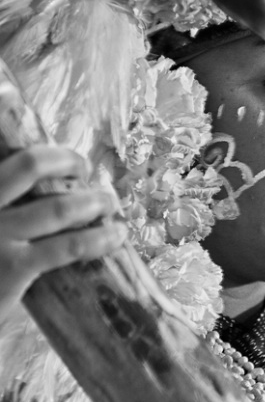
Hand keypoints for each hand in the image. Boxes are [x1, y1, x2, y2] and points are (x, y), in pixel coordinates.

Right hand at [0, 145, 127, 322]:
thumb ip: (4, 208)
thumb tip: (42, 196)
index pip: (3, 149)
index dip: (25, 133)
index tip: (44, 134)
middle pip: (29, 163)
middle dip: (66, 160)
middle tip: (84, 168)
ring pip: (58, 206)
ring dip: (93, 200)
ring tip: (110, 202)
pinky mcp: (13, 268)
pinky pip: (67, 246)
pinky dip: (99, 238)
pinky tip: (116, 235)